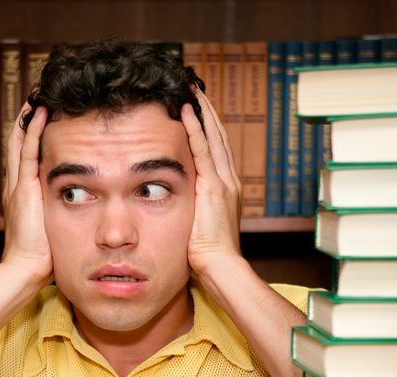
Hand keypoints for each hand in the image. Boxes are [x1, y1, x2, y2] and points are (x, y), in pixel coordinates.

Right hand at [1, 104, 52, 286]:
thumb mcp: (56, 227)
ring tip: (41, 92)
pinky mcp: (24, 188)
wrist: (25, 270)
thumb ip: (66, 213)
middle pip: (19, 141)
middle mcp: (18, 184)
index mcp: (24, 193)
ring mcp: (19, 184)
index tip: (48, 114)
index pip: (27, 155)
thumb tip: (88, 207)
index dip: (34, 133)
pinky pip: (27, 151)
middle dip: (29, 118)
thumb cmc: (44, 257)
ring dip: (31, 116)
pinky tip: (43, 111)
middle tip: (41, 94)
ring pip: (21, 140)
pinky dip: (34, 130)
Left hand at [181, 88, 242, 279]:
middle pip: (217, 136)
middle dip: (207, 111)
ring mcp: (223, 181)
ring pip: (212, 136)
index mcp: (225, 189)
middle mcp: (228, 180)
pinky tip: (187, 110)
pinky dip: (195, 128)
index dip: (206, 127)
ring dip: (201, 111)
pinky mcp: (214, 186)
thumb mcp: (196, 225)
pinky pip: (203, 150)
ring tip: (191, 89)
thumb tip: (169, 204)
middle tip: (194, 88)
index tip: (196, 108)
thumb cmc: (205, 255)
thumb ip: (189, 209)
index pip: (215, 149)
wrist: (220, 267)